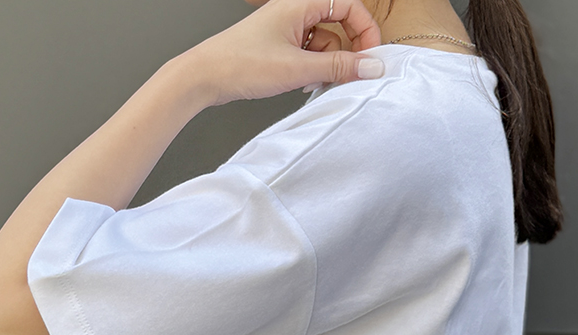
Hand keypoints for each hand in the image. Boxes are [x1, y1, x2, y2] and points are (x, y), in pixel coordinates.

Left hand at [187, 0, 383, 106]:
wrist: (205, 77)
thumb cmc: (241, 64)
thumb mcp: (298, 69)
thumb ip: (339, 68)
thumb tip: (373, 66)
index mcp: (301, 3)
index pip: (349, 6)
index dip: (365, 31)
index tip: (370, 58)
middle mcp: (295, 11)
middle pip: (338, 26)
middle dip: (345, 52)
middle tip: (346, 76)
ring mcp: (287, 29)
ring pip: (323, 44)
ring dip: (326, 65)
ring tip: (313, 82)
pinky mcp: (280, 47)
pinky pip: (308, 55)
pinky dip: (311, 70)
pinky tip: (301, 83)